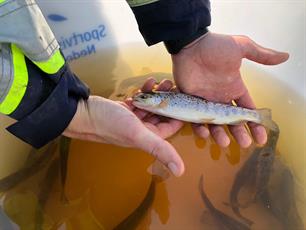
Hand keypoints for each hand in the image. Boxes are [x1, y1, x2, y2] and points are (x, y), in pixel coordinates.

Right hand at [63, 79, 184, 176]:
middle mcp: (142, 129)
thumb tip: (180, 172)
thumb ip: (160, 150)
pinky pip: (139, 100)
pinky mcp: (124, 109)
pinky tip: (146, 83)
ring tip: (161, 81)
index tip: (185, 99)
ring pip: (151, 106)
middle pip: (162, 114)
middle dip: (169, 100)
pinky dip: (144, 92)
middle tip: (173, 85)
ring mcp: (132, 119)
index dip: (179, 113)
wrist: (83, 113)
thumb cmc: (109, 123)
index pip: (171, 127)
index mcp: (148, 137)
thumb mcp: (138, 134)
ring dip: (157, 94)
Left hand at [172, 32, 288, 147]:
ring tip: (225, 143)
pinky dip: (199, 127)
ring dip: (220, 135)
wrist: (190, 45)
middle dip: (240, 133)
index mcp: (234, 88)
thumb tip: (285, 56)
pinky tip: (205, 132)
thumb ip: (261, 55)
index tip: (262, 137)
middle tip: (245, 144)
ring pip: (214, 124)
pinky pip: (194, 119)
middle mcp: (220, 97)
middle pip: (232, 121)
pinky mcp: (189, 102)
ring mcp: (205, 101)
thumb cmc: (214, 47)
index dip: (255, 124)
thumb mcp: (242, 48)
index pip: (247, 110)